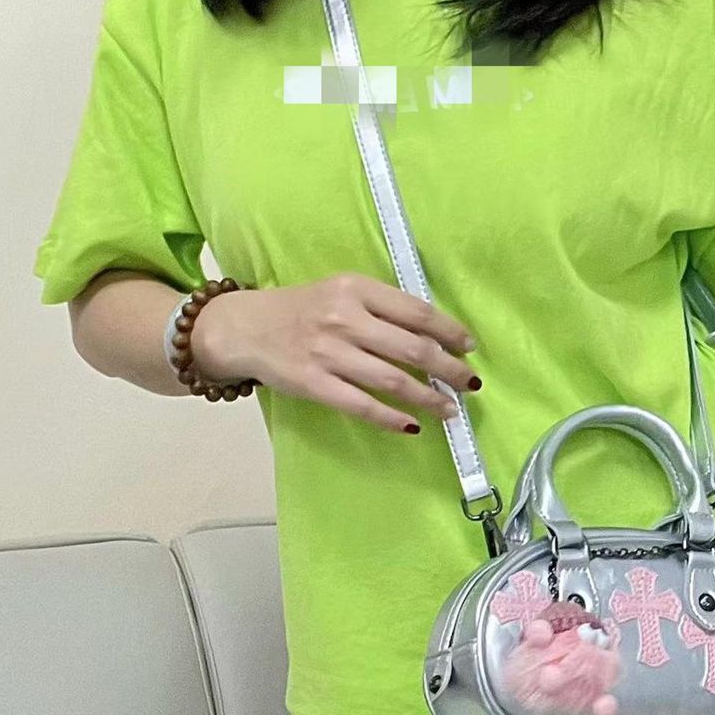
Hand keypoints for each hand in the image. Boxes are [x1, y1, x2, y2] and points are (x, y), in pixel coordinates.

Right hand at [189, 273, 478, 432]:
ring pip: (394, 380)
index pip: (416, 311)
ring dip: (430, 398)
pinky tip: (413, 425)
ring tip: (450, 408)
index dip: (449, 332)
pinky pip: (362, 405)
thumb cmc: (302, 309)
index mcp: (356, 288)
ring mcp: (328, 353)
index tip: (468, 346)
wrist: (244, 327)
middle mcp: (344, 318)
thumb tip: (432, 334)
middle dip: (449, 369)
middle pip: (413, 348)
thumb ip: (380, 306)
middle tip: (470, 383)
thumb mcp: (341, 291)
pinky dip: (392, 418)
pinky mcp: (314, 384)